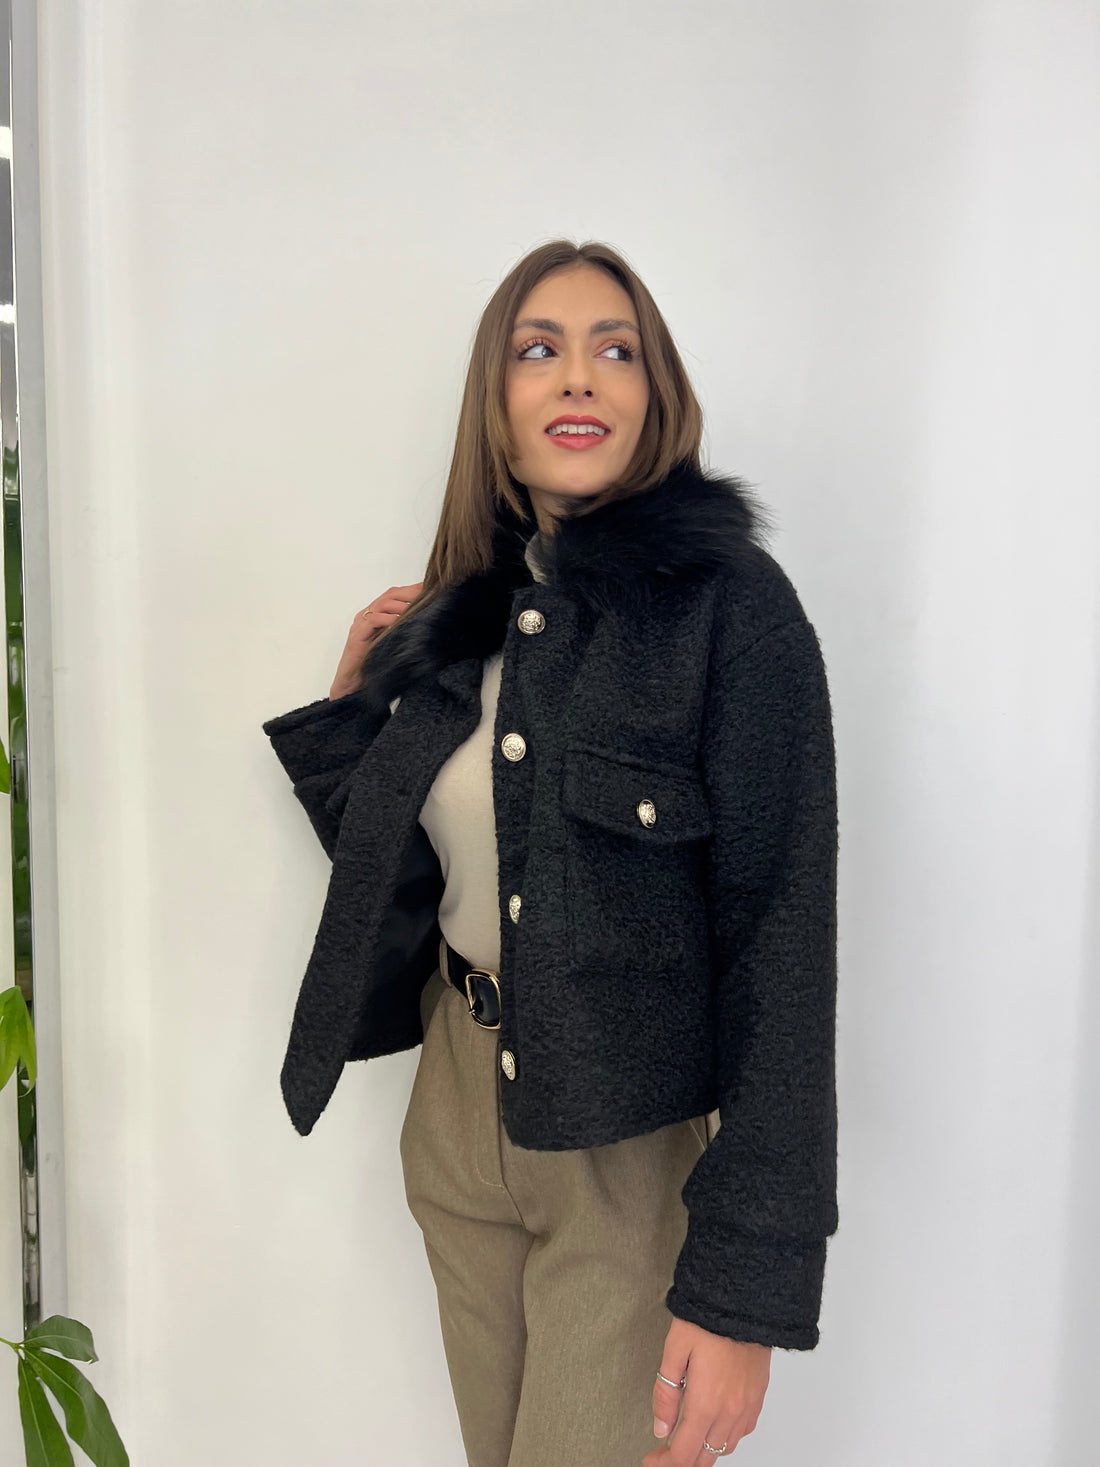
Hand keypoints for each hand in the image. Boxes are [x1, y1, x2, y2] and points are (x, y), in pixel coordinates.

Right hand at [328, 581, 423, 700]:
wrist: (352, 685)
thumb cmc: (373, 666)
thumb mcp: (394, 643)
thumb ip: (404, 630)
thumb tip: (428, 622)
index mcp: (377, 615)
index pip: (395, 595)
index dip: (413, 590)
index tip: (432, 589)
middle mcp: (368, 615)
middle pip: (390, 595)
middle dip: (411, 593)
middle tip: (429, 595)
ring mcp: (361, 624)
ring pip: (382, 604)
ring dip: (402, 605)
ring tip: (418, 608)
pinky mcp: (357, 636)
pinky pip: (373, 620)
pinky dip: (388, 619)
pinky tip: (400, 622)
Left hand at [642, 1317, 770, 1463]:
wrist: (744, 1299)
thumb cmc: (708, 1318)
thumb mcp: (674, 1350)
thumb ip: (665, 1393)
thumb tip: (661, 1428)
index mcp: (705, 1403)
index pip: (684, 1454)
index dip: (664, 1463)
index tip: (651, 1459)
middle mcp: (729, 1411)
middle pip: (704, 1457)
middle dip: (681, 1460)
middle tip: (664, 1452)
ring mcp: (747, 1406)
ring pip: (724, 1448)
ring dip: (704, 1450)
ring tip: (687, 1439)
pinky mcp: (758, 1397)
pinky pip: (742, 1432)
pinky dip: (725, 1437)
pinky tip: (714, 1425)